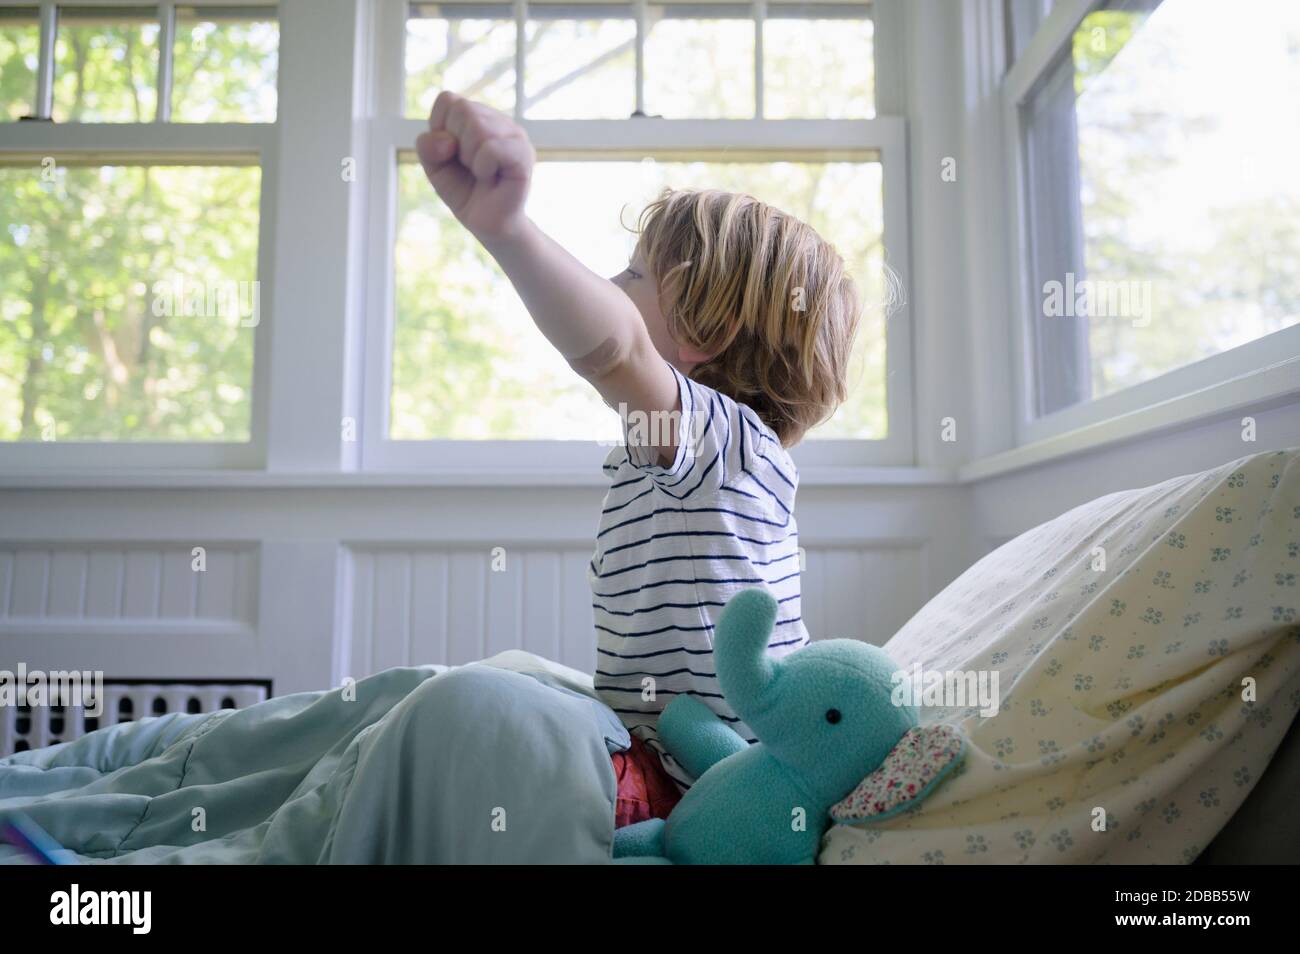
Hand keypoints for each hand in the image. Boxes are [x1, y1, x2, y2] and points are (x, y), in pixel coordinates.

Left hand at [415, 91, 535, 241]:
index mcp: (479, 116)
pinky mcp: (524, 155)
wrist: (488, 224)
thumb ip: (428, 147)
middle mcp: (499, 121)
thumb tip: (447, 140)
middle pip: (463, 109)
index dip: (439, 128)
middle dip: (454, 144)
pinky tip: (491, 177)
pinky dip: (482, 167)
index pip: (448, 100)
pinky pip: (491, 148)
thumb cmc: (466, 191)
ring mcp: (515, 135)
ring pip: (477, 125)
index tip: (450, 153)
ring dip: (469, 157)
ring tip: (481, 172)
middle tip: (468, 166)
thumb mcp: (435, 167)